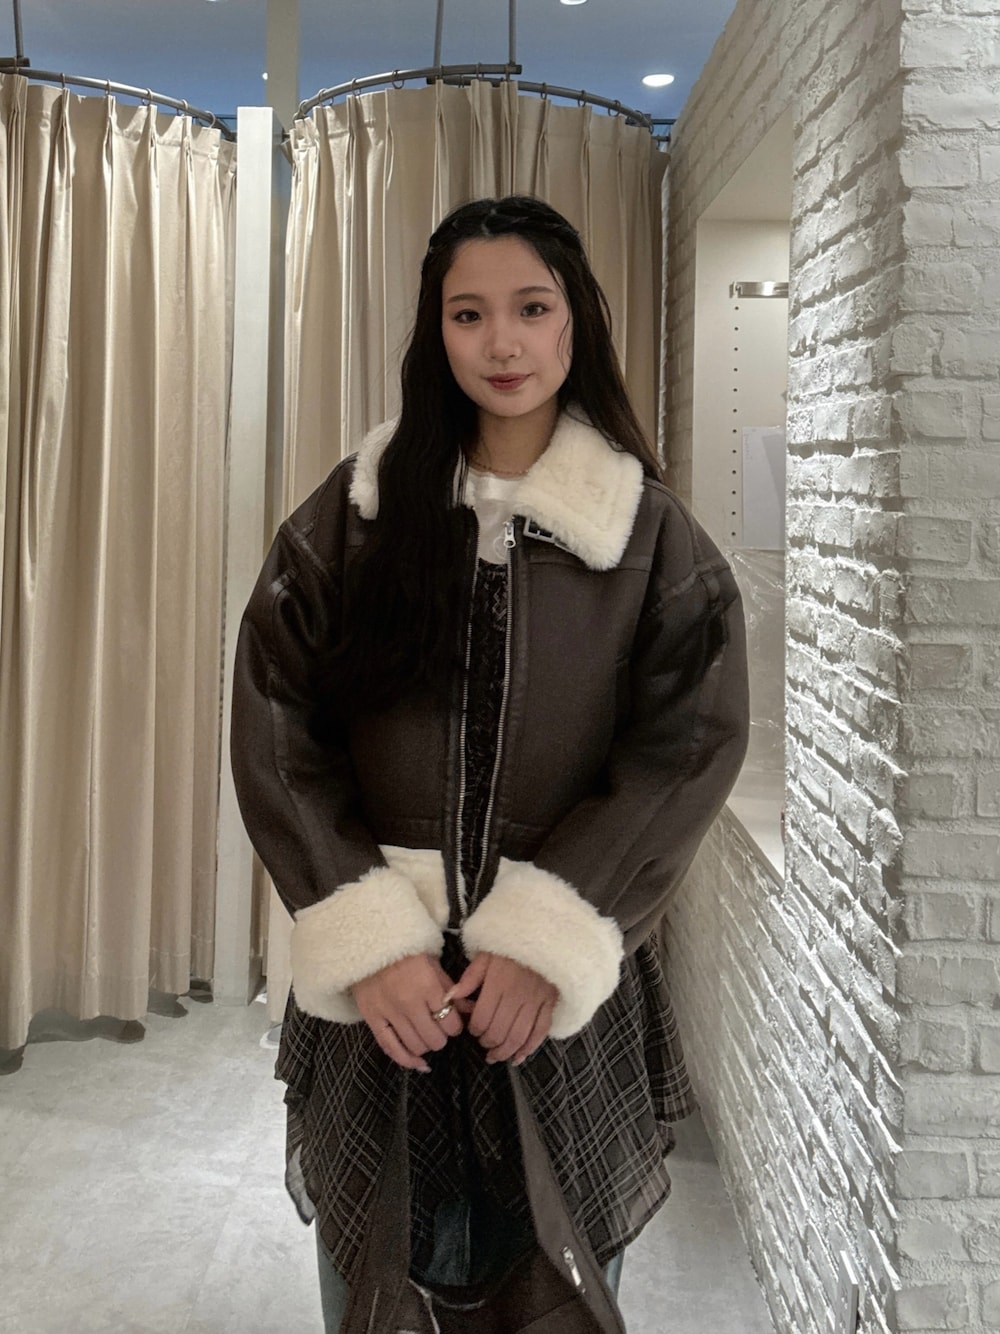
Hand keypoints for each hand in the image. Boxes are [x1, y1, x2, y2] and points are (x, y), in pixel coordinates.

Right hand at [352, 953, 463, 1071]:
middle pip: (434, 1039)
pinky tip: (418, 1064)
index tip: (453, 1023)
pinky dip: (406, 1060)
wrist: (370, 944)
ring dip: (426, 1046)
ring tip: (427, 1036)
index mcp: (427, 986)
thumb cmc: (407, 952)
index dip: (455, 1027)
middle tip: (440, 1029)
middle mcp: (408, 1002)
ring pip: (415, 1046)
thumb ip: (450, 990)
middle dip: (442, 1037)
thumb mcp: (434, 964)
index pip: (450, 1022)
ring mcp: (388, 1012)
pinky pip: (390, 1048)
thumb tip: (470, 1010)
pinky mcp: (372, 1018)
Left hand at [448, 953, 556, 1065]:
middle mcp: (517, 994)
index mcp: (498, 982)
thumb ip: (469, 978)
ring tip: (495, 1055)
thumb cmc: (509, 948)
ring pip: (519, 1036)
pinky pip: (540, 1032)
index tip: (471, 1030)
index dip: (474, 1030)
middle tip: (482, 1044)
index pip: (483, 1018)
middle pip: (499, 1031)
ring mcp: (536, 1001)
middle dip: (487, 1043)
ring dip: (505, 1051)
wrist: (544, 937)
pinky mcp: (550, 1004)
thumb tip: (450, 999)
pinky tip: (518, 1057)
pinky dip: (529, 1048)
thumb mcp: (486, 956)